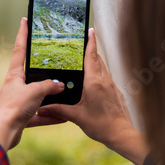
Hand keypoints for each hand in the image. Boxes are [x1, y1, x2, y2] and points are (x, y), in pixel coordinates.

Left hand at [0, 18, 64, 150]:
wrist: (5, 132)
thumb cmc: (15, 108)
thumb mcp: (36, 92)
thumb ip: (49, 86)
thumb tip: (59, 86)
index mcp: (14, 75)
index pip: (19, 49)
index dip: (22, 34)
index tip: (24, 20)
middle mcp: (14, 86)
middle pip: (30, 73)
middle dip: (42, 69)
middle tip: (53, 60)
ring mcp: (17, 100)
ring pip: (36, 95)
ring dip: (49, 96)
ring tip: (63, 93)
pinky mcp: (21, 115)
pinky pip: (39, 114)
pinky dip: (50, 116)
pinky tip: (63, 118)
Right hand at [30, 29, 149, 164]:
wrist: (122, 135)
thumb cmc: (101, 125)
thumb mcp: (77, 117)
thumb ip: (59, 110)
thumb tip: (42, 108)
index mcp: (94, 82)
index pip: (91, 56)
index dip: (90, 42)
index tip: (90, 30)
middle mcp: (104, 81)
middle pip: (97, 59)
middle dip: (91, 50)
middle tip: (82, 44)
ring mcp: (112, 86)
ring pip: (103, 69)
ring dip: (94, 63)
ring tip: (84, 63)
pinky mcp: (116, 92)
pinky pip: (106, 78)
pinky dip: (99, 75)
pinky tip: (92, 84)